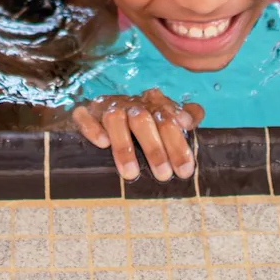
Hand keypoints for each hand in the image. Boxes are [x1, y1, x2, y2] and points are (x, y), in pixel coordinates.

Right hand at [73, 89, 202, 181]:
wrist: (103, 109)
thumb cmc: (140, 121)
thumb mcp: (163, 117)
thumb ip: (183, 116)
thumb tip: (194, 117)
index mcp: (152, 104)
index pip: (168, 120)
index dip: (178, 144)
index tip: (185, 169)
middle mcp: (131, 104)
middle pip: (144, 121)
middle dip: (155, 149)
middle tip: (163, 175)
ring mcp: (107, 107)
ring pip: (115, 120)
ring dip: (123, 146)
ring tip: (130, 173)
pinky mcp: (86, 112)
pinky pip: (85, 116)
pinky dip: (93, 129)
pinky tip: (102, 144)